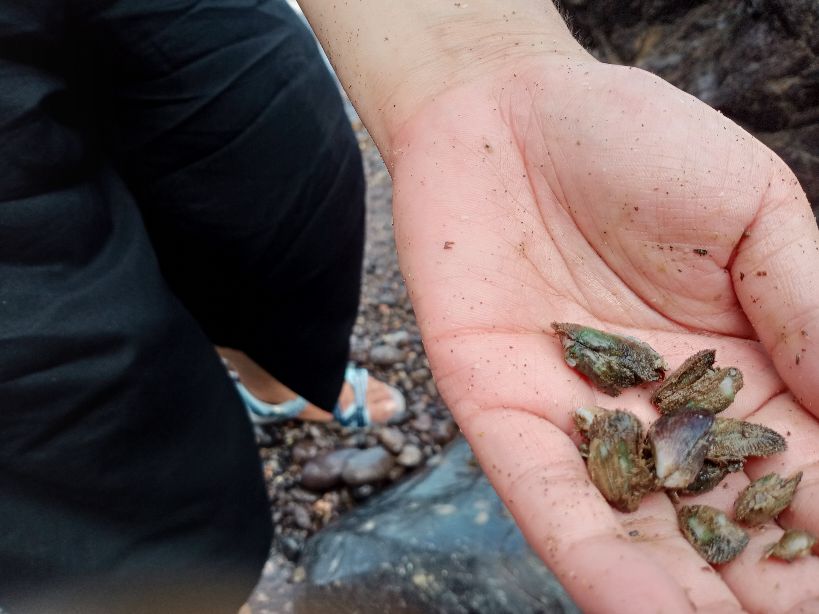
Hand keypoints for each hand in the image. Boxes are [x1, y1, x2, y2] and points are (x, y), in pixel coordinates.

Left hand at [391, 57, 818, 612]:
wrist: (506, 114)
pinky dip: (597, 556)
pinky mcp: (503, 415)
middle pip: (726, 527)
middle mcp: (662, 415)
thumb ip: (808, 311)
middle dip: (769, 582)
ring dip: (688, 598)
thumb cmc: (633, 144)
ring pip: (641, 535)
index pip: (802, 473)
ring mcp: (581, 422)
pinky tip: (642, 608)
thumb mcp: (753, 214)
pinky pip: (550, 498)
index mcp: (740, 371)